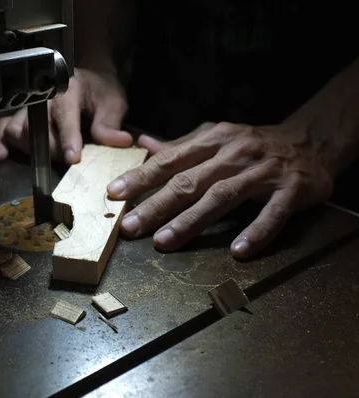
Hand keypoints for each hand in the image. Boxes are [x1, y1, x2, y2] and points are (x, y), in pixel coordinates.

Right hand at [0, 68, 132, 164]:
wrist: (86, 81)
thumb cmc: (99, 91)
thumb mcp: (113, 102)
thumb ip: (112, 123)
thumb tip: (119, 141)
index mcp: (67, 88)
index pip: (64, 115)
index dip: (67, 138)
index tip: (71, 158)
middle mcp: (42, 96)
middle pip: (35, 127)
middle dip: (50, 149)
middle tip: (66, 159)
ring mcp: (27, 106)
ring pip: (16, 129)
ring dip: (29, 149)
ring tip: (46, 157)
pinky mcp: (19, 115)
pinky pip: (1, 128)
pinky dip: (0, 143)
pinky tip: (2, 155)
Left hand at [107, 122, 333, 258]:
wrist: (312, 140)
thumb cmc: (254, 144)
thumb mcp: (217, 137)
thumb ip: (182, 146)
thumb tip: (144, 145)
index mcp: (213, 139)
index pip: (170, 159)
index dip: (141, 176)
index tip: (113, 194)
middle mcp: (235, 152)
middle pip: (190, 180)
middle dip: (156, 204)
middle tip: (129, 226)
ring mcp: (264, 170)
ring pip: (223, 196)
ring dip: (191, 221)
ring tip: (164, 241)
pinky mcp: (293, 188)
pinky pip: (273, 212)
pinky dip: (256, 231)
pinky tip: (238, 251)